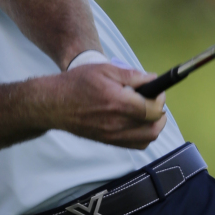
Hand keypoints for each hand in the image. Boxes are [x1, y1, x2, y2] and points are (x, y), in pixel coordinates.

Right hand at [49, 64, 166, 149]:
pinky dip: (143, 135)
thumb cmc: (77, 84)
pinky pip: (136, 144)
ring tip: (147, 111)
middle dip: (160, 114)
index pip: (153, 110)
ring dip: (153, 125)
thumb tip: (152, 79)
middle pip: (154, 128)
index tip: (156, 92)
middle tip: (154, 101)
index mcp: (117, 103)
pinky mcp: (108, 141)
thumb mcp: (104, 69)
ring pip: (147, 139)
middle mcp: (116, 124)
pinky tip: (137, 122)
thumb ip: (132, 75)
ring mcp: (112, 136)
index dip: (160, 100)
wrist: (54, 104)